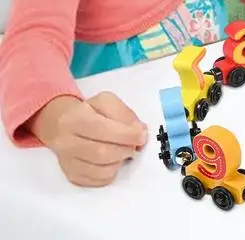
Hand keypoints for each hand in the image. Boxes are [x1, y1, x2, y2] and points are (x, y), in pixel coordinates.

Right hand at [33, 92, 147, 186]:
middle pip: (101, 153)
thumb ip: (124, 114)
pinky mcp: (72, 176)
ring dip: (120, 161)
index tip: (142, 136)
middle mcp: (65, 143)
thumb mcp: (106, 101)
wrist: (62, 125)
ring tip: (124, 150)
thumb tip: (140, 131)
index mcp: (74, 119)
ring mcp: (67, 163)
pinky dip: (113, 171)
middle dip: (125, 149)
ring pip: (101, 170)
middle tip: (135, 144)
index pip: (101, 129)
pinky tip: (113, 160)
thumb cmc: (89, 112)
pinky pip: (99, 181)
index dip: (125, 134)